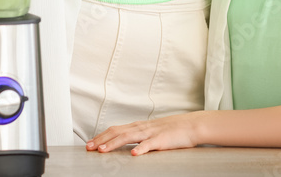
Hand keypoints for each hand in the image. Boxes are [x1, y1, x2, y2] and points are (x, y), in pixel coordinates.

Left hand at [85, 113, 201, 155]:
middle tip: (89, 147)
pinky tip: (134, 154)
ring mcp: (151, 133)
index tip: (89, 143)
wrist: (190, 126)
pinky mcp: (161, 140)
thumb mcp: (150, 132)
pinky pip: (150, 144)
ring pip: (129, 137)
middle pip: (117, 132)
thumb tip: (122, 142)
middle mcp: (141, 128)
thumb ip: (137, 136)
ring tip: (103, 150)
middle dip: (101, 140)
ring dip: (114, 143)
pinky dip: (141, 149)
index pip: (115, 129)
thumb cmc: (171, 130)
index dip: (101, 136)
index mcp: (138, 126)